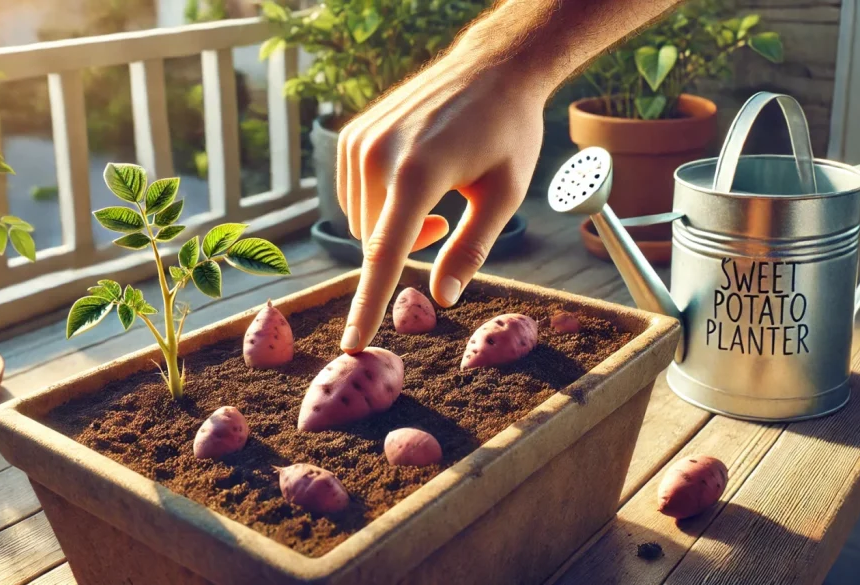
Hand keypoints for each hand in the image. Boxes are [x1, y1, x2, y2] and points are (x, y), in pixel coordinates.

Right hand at [337, 52, 547, 352]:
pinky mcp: (352, 135)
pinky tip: (411, 176)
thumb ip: (470, 249)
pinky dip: (379, 202)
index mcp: (416, 173)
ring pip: (361, 221)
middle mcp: (377, 156)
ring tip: (434, 192)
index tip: (352, 342)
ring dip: (392, 224)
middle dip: (407, 246)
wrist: (491, 68)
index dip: (368, 305)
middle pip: (374, 241)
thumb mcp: (504, 195)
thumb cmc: (508, 132)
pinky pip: (353, 195)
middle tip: (446, 220)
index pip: (383, 255)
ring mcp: (359, 142)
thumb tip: (441, 298)